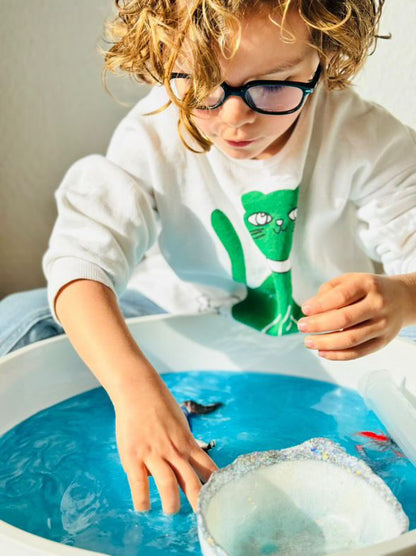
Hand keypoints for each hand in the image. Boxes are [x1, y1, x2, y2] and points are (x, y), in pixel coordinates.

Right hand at [114, 373, 217, 514]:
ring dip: (172, 503)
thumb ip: (183, 444)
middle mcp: (174, 451)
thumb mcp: (179, 425)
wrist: (139, 391)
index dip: (214, 486)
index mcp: (187, 443)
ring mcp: (154, 454)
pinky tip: (144, 507)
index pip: (208, 468)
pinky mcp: (134, 457)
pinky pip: (139, 485)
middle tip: (199, 515)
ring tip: (171, 510)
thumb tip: (187, 463)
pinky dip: (143, 500)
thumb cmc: (159, 406)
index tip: (219, 499)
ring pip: (168, 485)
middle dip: (197, 502)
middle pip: (192, 482)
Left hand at [297, 273, 410, 360]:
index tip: (304, 310)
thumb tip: (309, 309)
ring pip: (351, 339)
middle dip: (318, 325)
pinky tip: (322, 352)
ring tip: (308, 342)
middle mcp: (378, 304)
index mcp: (367, 285)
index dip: (320, 305)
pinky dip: (338, 355)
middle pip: (345, 319)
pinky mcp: (383, 342)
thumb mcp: (350, 280)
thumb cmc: (368, 290)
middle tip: (301, 327)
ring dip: (325, 343)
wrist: (402, 298)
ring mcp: (382, 325)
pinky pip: (358, 353)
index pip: (341, 296)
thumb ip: (329, 291)